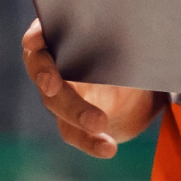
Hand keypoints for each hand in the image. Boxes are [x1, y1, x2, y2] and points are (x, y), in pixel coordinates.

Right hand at [21, 19, 163, 158]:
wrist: (134, 86)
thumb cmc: (129, 52)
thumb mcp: (130, 42)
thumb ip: (129, 35)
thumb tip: (145, 32)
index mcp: (65, 37)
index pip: (41, 32)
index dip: (35, 34)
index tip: (35, 40)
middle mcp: (53, 66)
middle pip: (44, 71)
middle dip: (49, 79)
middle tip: (54, 87)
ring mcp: (57, 96)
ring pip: (56, 104)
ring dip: (75, 113)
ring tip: (99, 123)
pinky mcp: (69, 121)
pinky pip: (74, 133)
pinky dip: (91, 141)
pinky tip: (108, 148)